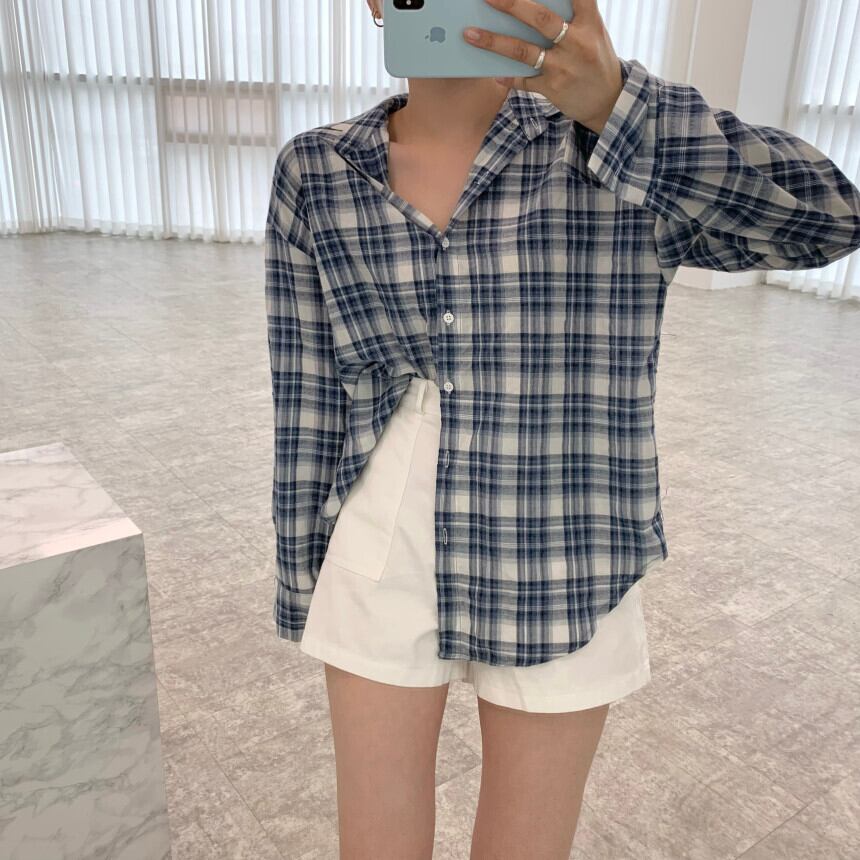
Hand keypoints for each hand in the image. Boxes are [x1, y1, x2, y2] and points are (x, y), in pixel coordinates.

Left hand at [463, 0, 623, 135]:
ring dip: (494, 42)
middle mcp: (577, 43)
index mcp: (590, 23)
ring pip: (524, 52)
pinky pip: (523, 80)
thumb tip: (528, 8)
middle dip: (512, 4)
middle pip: (540, 19)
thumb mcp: (593, 33)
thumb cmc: (594, 60)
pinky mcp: (553, 88)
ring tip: (470, 34)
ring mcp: (563, 67)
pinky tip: (493, 73)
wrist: (608, 101)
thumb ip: (570, 18)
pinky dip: (507, 77)